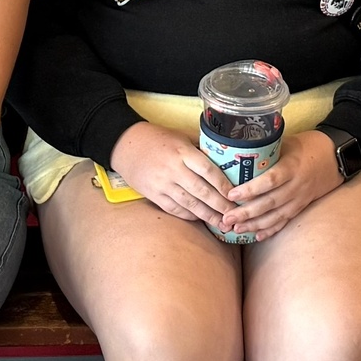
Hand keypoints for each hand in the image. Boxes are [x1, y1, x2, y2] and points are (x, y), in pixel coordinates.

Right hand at [109, 121, 240, 228]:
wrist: (125, 145)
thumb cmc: (157, 138)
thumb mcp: (180, 137)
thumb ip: (199, 150)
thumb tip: (224, 161)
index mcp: (182, 152)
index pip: (208, 170)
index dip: (223, 185)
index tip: (236, 194)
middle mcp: (173, 169)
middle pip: (202, 191)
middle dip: (220, 205)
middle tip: (235, 215)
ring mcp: (162, 184)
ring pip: (190, 204)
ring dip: (208, 215)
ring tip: (223, 223)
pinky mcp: (153, 195)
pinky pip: (175, 209)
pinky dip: (189, 216)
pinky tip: (201, 220)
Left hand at [227, 128, 347, 241]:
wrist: (335, 157)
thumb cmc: (307, 146)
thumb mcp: (287, 142)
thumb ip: (266, 151)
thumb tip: (237, 154)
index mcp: (292, 166)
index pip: (270, 180)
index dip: (250, 189)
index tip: (231, 194)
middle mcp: (296, 185)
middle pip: (270, 202)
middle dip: (247, 213)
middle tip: (227, 218)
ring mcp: (300, 198)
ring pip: (276, 215)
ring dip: (255, 224)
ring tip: (235, 229)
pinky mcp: (302, 206)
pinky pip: (285, 221)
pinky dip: (271, 229)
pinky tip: (257, 236)